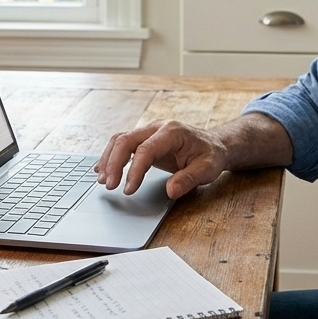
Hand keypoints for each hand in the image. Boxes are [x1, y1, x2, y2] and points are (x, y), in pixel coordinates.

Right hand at [93, 119, 229, 198]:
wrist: (214, 145)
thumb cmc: (210, 155)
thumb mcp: (207, 169)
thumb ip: (188, 179)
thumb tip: (171, 191)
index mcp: (172, 132)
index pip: (146, 149)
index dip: (134, 170)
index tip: (128, 190)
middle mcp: (157, 128)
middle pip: (126, 140)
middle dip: (114, 163)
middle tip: (109, 185)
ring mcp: (149, 132)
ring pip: (120, 140)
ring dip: (109, 159)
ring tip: (103, 180)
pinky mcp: (145, 140)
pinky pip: (123, 144)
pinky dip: (111, 156)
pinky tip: (103, 169)